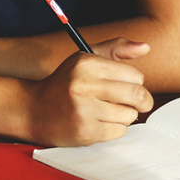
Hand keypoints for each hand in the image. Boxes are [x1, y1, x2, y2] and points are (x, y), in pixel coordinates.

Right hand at [25, 38, 154, 146]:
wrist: (34, 110)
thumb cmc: (66, 84)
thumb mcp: (86, 59)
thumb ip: (116, 49)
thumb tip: (146, 47)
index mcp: (87, 63)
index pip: (135, 75)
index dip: (136, 82)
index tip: (128, 86)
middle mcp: (84, 85)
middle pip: (137, 95)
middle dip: (143, 101)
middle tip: (139, 103)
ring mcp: (83, 110)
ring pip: (129, 115)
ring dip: (125, 116)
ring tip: (109, 112)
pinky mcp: (84, 131)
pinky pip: (118, 132)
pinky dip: (114, 129)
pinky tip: (100, 123)